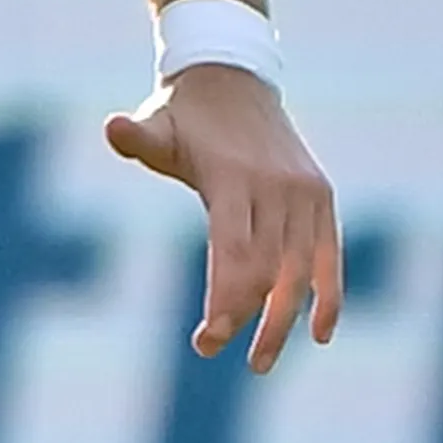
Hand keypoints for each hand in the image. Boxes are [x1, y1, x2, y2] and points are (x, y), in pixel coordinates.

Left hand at [104, 65, 341, 370]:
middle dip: (244, 318)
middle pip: (266, 268)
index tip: (208, 341)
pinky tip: (319, 333)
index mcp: (235, 176)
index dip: (225, 300)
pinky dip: (328, 293)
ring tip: (260, 362)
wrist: (236, 79)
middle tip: (212, 351)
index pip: (234, 251)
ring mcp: (305, 192)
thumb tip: (113, 128)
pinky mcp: (321, 197)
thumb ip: (138, 137)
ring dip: (283, 319)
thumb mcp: (158, 124)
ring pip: (299, 269)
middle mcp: (277, 186)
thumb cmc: (185, 115)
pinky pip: (328, 253)